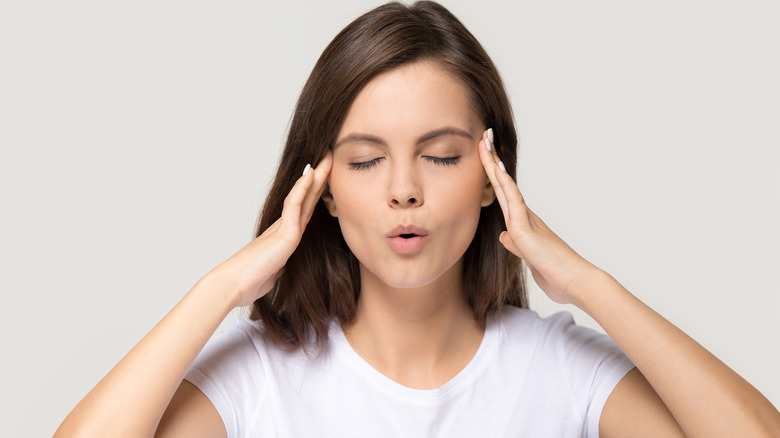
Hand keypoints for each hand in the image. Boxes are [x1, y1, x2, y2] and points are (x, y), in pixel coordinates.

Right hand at [204, 151, 332, 308]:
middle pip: (307, 197)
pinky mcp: (284, 233)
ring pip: (304, 196)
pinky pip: (295, 205)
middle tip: (328, 156)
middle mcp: (284, 226)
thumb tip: (280, 266)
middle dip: (319, 178)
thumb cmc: (250, 279)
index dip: (315, 192)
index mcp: (284, 235)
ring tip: (325, 157)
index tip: (325, 177)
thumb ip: (279, 264)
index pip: (305, 209)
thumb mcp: (273, 271)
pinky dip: (302, 188)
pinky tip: (310, 173)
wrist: (234, 283)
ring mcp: (284, 227)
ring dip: (315, 176)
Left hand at [478, 130, 598, 304]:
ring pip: (504, 186)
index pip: (503, 193)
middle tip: (484, 136)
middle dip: (491, 159)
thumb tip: (503, 236)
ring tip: (486, 141)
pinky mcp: (525, 229)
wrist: (575, 282)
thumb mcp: (528, 257)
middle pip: (502, 183)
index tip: (486, 154)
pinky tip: (496, 167)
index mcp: (523, 222)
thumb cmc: (556, 272)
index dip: (492, 174)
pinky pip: (512, 201)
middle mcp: (524, 216)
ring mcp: (524, 220)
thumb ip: (516, 245)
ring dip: (493, 163)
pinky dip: (503, 184)